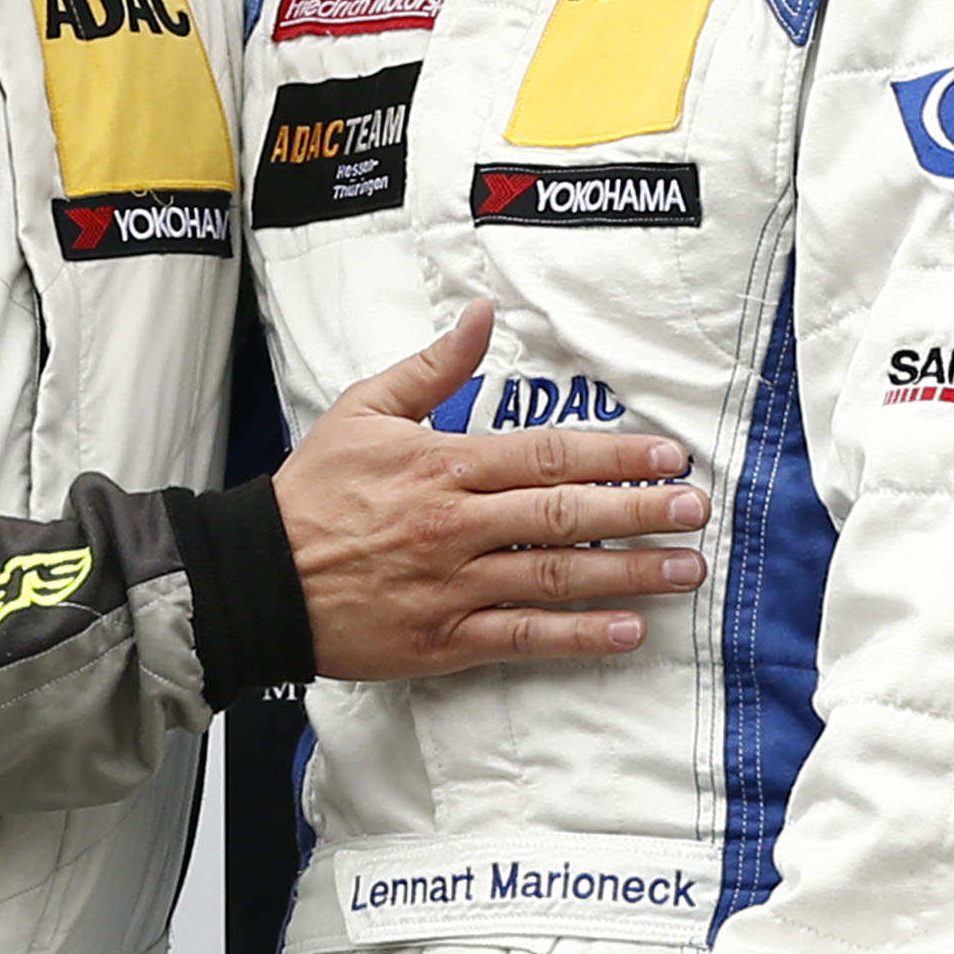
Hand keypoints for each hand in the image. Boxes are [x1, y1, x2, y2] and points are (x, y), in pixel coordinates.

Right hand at [275, 300, 708, 679]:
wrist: (257, 578)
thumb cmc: (313, 493)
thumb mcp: (365, 410)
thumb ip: (433, 367)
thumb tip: (480, 314)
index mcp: (442, 465)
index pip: (546, 455)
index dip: (613, 456)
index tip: (666, 457)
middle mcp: (456, 525)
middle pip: (564, 515)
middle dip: (639, 513)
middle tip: (695, 510)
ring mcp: (453, 586)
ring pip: (555, 578)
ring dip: (627, 575)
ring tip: (684, 571)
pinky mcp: (444, 639)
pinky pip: (522, 638)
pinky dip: (578, 637)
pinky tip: (626, 632)